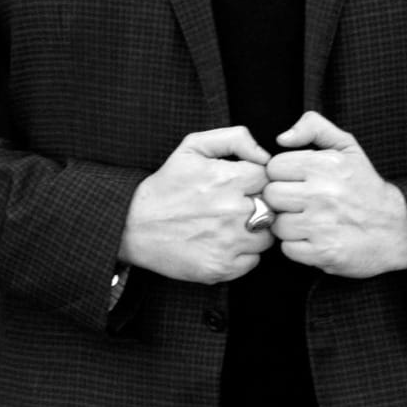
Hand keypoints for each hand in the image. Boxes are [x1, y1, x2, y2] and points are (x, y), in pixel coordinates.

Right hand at [119, 126, 271, 283]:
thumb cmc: (166, 185)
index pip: (269, 178)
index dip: (256, 181)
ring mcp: (229, 243)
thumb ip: (235, 138)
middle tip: (236, 207)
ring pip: (267, 237)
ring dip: (254, 231)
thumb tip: (265, 154)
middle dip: (259, 205)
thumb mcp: (193, 146)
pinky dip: (243, 254)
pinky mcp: (222, 268)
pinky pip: (253, 261)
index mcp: (229, 179)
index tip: (241, 186)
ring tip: (229, 226)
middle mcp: (233, 212)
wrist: (133, 225)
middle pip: (273, 208)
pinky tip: (223, 244)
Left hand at [263, 112, 406, 277]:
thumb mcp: (347, 147)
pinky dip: (298, 247)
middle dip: (283, 200)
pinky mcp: (323, 252)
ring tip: (310, 221)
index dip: (284, 175)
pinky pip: (288, 249)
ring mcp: (322, 225)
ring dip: (290, 225)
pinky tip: (315, 239)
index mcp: (325, 164)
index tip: (298, 181)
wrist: (397, 229)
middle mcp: (322, 193)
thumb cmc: (366, 187)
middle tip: (302, 203)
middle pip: (271, 195)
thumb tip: (282, 137)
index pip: (274, 167)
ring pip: (277, 224)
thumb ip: (314, 127)